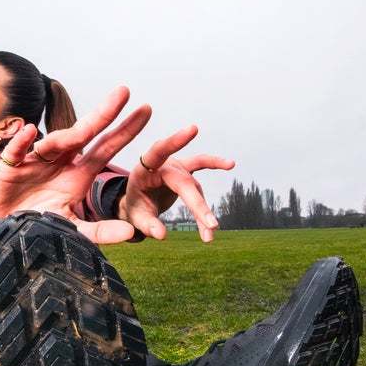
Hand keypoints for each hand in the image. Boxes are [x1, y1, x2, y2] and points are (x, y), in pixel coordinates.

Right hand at [0, 86, 151, 243]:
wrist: (7, 227)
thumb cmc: (41, 224)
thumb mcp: (73, 229)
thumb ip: (100, 232)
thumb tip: (130, 232)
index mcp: (79, 173)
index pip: (106, 147)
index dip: (125, 131)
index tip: (146, 109)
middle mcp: (61, 160)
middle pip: (85, 133)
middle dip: (104, 114)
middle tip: (124, 92)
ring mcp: (36, 159)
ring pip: (53, 142)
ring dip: (66, 135)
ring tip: (83, 131)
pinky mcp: (10, 167)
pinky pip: (16, 151)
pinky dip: (21, 142)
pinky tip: (28, 132)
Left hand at [117, 125, 234, 241]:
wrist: (136, 201)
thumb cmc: (135, 206)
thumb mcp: (135, 217)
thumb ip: (147, 225)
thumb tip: (162, 235)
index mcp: (144, 169)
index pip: (158, 152)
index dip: (175, 142)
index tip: (193, 129)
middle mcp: (162, 164)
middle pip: (184, 182)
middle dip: (198, 205)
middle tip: (212, 226)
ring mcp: (175, 166)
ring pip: (194, 186)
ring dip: (203, 210)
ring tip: (210, 233)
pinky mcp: (185, 172)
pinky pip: (201, 166)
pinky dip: (215, 164)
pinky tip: (230, 164)